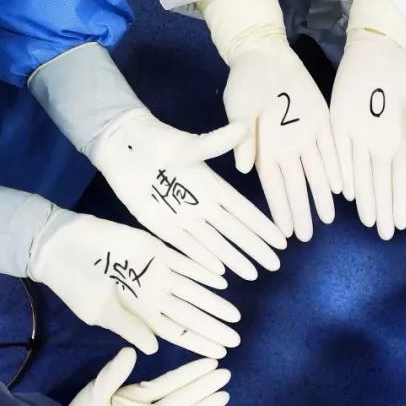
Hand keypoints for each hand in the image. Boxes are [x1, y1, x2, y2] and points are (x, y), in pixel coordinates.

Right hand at [29, 209, 240, 356]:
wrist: (60, 247)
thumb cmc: (75, 284)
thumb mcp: (99, 312)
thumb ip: (128, 327)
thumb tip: (154, 348)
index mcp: (141, 314)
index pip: (176, 332)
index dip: (198, 343)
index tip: (219, 355)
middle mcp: (154, 295)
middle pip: (191, 314)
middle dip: (213, 327)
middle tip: (237, 339)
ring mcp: (157, 272)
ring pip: (193, 289)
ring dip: (213, 301)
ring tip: (235, 314)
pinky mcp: (155, 248)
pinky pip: (184, 261)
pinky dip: (201, 269)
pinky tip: (220, 278)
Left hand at [47, 348, 229, 405]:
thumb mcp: (93, 396)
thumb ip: (112, 376)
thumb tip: (130, 351)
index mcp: (137, 398)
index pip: (170, 383)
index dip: (190, 373)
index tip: (211, 361)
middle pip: (182, 400)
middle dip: (204, 387)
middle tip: (226, 375)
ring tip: (223, 396)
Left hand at [87, 110, 286, 279]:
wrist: (123, 147)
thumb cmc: (157, 142)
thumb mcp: (187, 145)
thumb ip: (215, 144)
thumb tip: (244, 129)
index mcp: (212, 186)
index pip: (244, 211)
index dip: (263, 226)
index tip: (282, 240)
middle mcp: (202, 206)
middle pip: (235, 232)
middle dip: (255, 249)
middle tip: (276, 266)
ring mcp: (183, 218)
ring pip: (214, 244)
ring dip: (234, 259)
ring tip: (254, 276)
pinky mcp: (161, 226)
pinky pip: (186, 247)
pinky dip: (202, 260)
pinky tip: (219, 274)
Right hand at [224, 37, 340, 240]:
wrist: (264, 55)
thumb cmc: (244, 83)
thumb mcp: (238, 107)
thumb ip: (241, 137)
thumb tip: (243, 167)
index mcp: (264, 150)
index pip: (273, 187)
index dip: (279, 209)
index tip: (283, 232)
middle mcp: (287, 149)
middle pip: (296, 186)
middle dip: (302, 211)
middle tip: (308, 236)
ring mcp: (305, 136)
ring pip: (317, 172)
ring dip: (322, 195)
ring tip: (330, 218)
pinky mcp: (321, 121)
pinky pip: (331, 148)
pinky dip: (336, 167)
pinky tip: (342, 186)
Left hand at [331, 31, 405, 239]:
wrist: (376, 52)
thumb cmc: (403, 74)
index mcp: (400, 142)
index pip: (402, 180)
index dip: (402, 201)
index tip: (404, 223)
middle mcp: (379, 146)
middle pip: (381, 185)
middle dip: (383, 210)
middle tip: (384, 234)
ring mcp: (358, 138)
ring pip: (360, 176)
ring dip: (363, 199)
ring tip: (367, 221)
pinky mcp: (339, 126)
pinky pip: (340, 154)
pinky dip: (341, 172)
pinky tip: (344, 192)